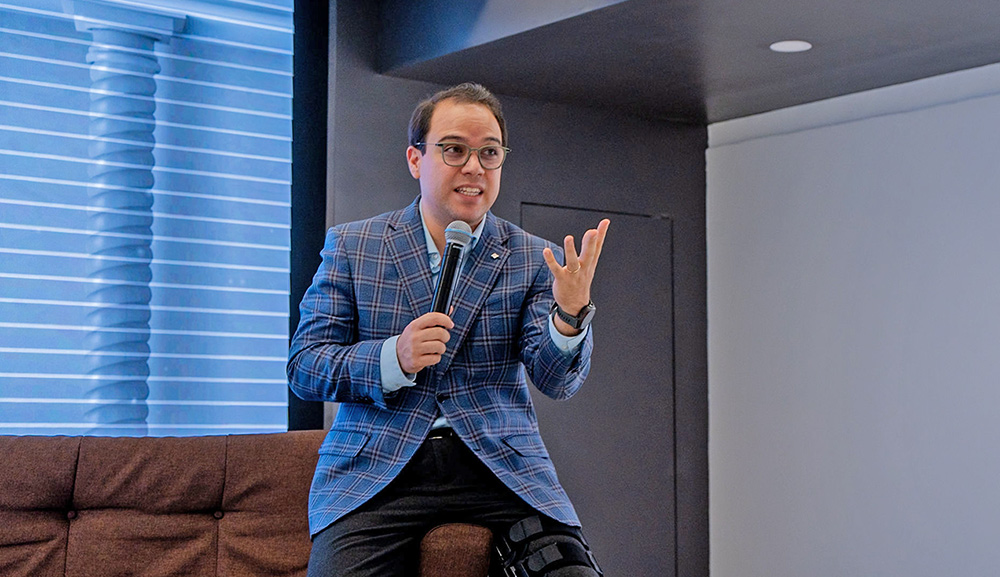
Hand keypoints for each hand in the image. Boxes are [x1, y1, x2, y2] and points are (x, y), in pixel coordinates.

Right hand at [396, 312, 453, 373]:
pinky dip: (436, 358)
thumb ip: (433, 319)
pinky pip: (436, 358)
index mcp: (414, 325)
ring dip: (441, 348)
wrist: (397, 356)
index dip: (446, 320)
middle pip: (440, 333)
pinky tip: (430, 356)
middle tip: (443, 338)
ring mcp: (415, 350)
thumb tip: (450, 308)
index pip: (434, 317)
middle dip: (446, 336)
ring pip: (440, 346)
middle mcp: (414, 337)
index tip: (450, 324)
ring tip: (435, 348)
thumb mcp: (418, 327)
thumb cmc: (412, 339)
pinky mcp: (417, 361)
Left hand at [542, 218, 609, 334]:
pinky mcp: (562, 279)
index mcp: (590, 263)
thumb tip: (595, 231)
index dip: (602, 234)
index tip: (605, 221)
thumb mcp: (589, 264)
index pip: (598, 247)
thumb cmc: (581, 280)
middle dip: (591, 243)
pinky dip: (551, 260)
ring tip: (569, 238)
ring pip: (573, 261)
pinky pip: (556, 269)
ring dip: (570, 250)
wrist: (575, 305)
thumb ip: (592, 247)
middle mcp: (583, 268)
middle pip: (589, 254)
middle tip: (593, 231)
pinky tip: (546, 251)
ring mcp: (573, 275)